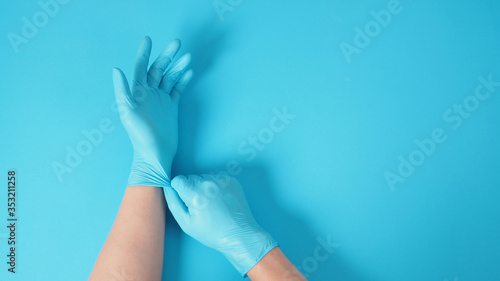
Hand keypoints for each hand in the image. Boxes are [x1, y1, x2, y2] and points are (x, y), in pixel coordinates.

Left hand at [113, 36, 192, 186]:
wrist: (155, 153)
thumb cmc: (139, 135)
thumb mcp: (128, 112)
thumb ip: (122, 90)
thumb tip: (116, 69)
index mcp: (137, 92)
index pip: (141, 67)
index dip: (144, 53)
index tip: (148, 39)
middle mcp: (149, 93)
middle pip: (159, 69)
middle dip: (167, 55)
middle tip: (177, 43)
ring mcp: (161, 99)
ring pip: (170, 77)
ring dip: (178, 66)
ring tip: (188, 56)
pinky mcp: (171, 107)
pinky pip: (177, 89)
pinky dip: (183, 80)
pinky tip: (189, 72)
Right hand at [164, 174, 277, 275]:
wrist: (239, 234)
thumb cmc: (212, 232)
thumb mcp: (186, 223)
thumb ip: (173, 202)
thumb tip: (166, 187)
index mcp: (194, 192)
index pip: (178, 180)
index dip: (179, 190)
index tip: (186, 201)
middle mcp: (208, 182)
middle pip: (191, 178)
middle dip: (191, 188)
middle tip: (200, 205)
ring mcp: (221, 180)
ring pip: (204, 177)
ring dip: (204, 187)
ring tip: (211, 204)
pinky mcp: (231, 180)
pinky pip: (217, 179)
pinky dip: (216, 187)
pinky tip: (220, 200)